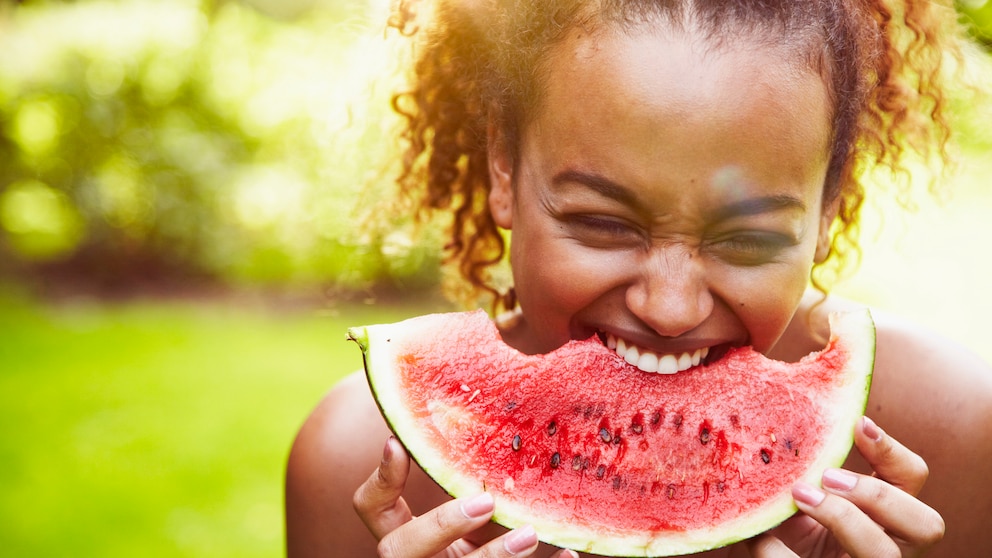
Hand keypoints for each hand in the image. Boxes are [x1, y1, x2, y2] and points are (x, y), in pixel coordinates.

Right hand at [353, 436, 577, 557]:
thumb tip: (503, 419)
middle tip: (484, 500)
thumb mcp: (466, 515)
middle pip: (398, 549)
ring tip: (530, 533)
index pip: (370, 509)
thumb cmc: (480, 539)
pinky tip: (568, 554)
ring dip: (495, 555)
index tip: (399, 442)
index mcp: (407, 537)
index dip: (380, 479)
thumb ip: (467, 484)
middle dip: (439, 524)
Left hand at [744, 416, 943, 556]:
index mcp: (884, 516)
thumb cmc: (787, 534)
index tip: (859, 424)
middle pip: (925, 524)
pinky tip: (765, 539)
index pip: (912, 479)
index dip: (893, 452)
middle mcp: (890, 546)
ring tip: (802, 497)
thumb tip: (777, 437)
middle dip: (878, 494)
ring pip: (886, 553)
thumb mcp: (792, 501)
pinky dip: (786, 553)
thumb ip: (798, 474)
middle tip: (827, 475)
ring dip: (844, 520)